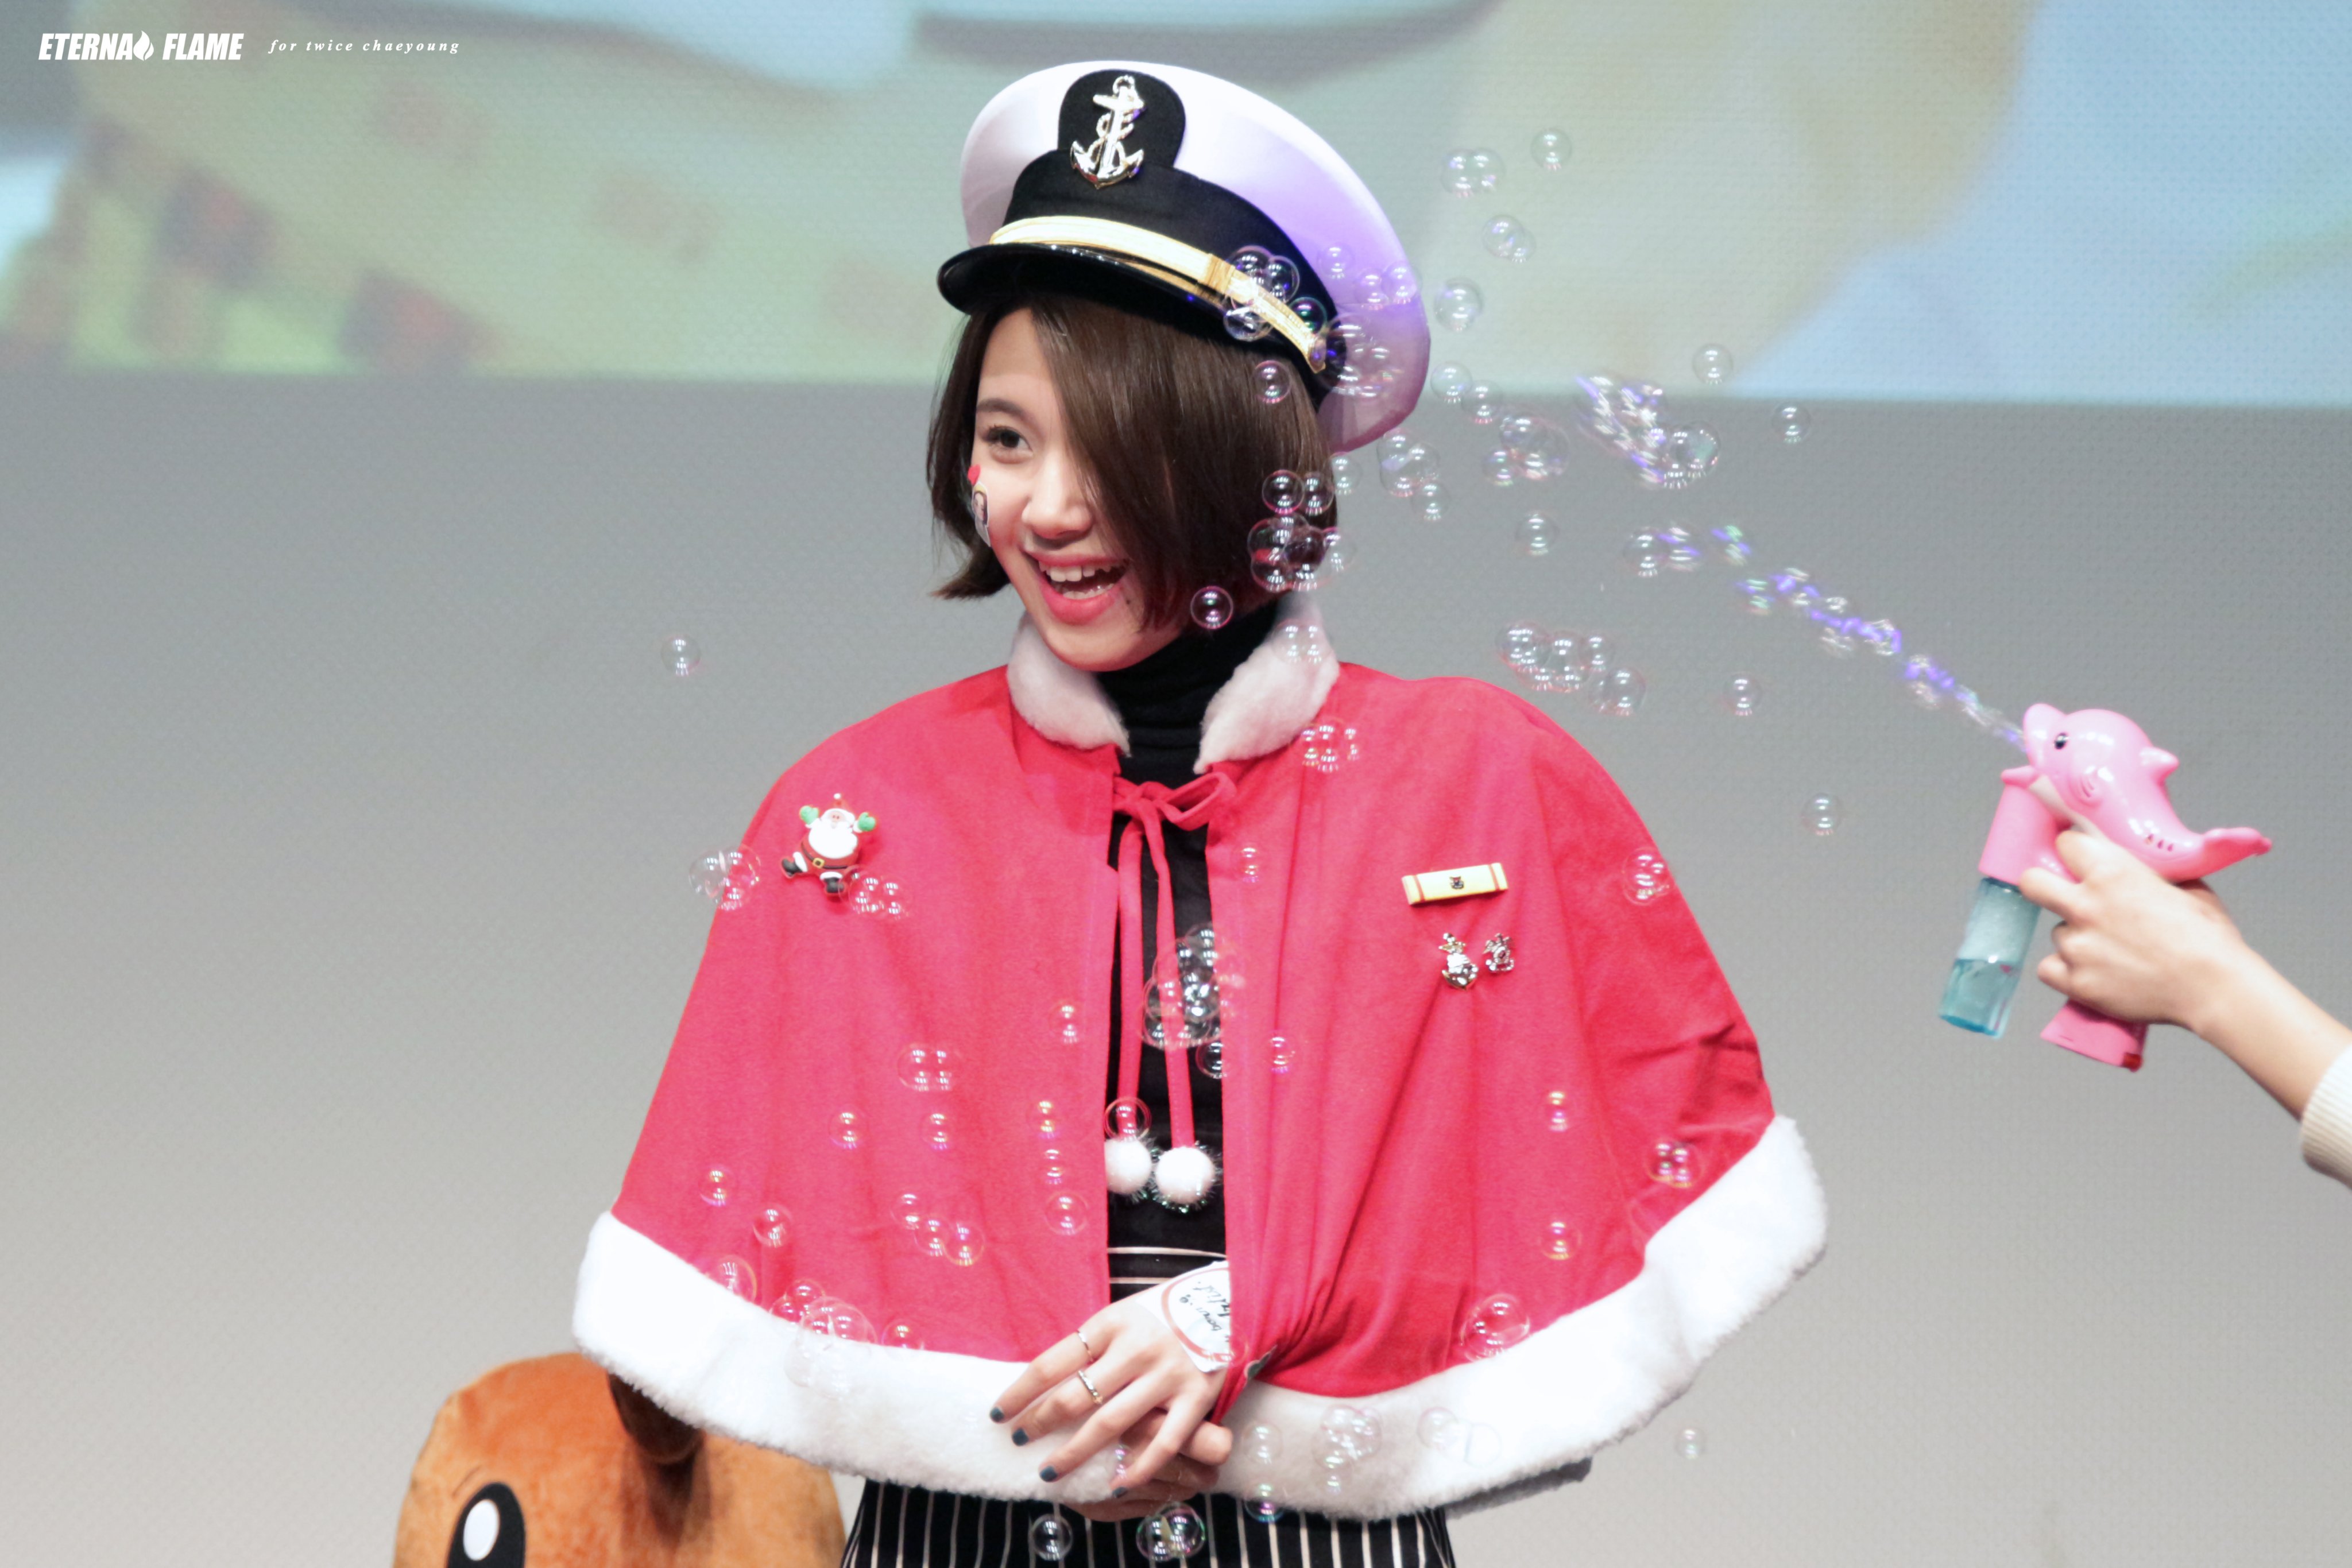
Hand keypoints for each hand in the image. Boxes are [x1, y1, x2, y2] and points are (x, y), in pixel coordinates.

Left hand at [990, 1291, 1231, 1504]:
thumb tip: (1041, 1382)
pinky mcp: (1196, 1397)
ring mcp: (1167, 1374)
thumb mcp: (1118, 1316)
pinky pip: (1164, 1442)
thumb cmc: (1159, 1315)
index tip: (998, 1414)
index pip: (1051, 1363)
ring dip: (1075, 1453)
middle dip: (1039, 1425)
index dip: (1020, 1392)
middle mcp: (1136, 1349)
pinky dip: (1139, 1469)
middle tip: (1018, 1441)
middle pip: (1075, 1398)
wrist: (1226, 1303)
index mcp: (1110, 1324)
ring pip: (1112, 1425)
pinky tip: (1116, 1487)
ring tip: (1051, 1471)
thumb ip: (1088, 1347)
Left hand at [2018, 829, 2250, 1031]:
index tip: (2078, 861)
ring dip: (2076, 939)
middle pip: (2031, 882)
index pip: (2065, 844)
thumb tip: (2138, 869)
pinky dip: (2067, 971)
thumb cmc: (2207, 939)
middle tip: (2060, 895)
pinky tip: (2094, 973)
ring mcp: (2076, 946)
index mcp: (2111, 873)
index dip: (2073, 852)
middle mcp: (2085, 905)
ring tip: (2112, 951)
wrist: (2214, 987)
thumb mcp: (2186, 887)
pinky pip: (2050, 969)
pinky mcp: (2075, 981)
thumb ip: (2149, 874)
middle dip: (2042, 885)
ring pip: (2056, 933)